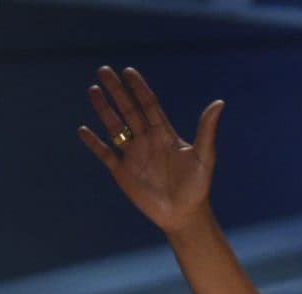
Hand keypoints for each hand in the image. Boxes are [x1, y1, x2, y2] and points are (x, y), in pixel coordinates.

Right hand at [78, 66, 222, 235]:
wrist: (184, 215)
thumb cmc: (197, 186)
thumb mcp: (204, 156)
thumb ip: (207, 129)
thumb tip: (219, 103)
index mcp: (165, 135)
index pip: (149, 106)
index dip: (139, 88)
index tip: (128, 71)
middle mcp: (147, 141)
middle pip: (129, 110)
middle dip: (117, 91)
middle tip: (104, 70)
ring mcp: (133, 156)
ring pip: (115, 127)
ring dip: (104, 109)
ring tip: (93, 90)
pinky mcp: (123, 172)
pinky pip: (105, 154)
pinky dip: (94, 143)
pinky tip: (82, 129)